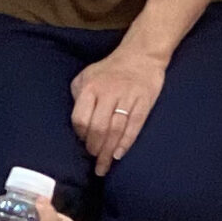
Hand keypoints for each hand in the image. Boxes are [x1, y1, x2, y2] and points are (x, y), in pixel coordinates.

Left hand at [70, 39, 170, 175]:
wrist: (141, 55)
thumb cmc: (110, 70)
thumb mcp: (87, 76)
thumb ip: (79, 96)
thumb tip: (77, 124)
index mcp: (91, 87)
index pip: (81, 118)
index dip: (81, 134)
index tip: (83, 141)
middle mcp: (108, 92)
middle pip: (98, 127)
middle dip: (94, 147)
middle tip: (94, 158)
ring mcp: (127, 97)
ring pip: (116, 130)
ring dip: (108, 151)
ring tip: (104, 165)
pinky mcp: (144, 102)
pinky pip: (134, 126)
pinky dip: (126, 143)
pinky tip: (119, 155)